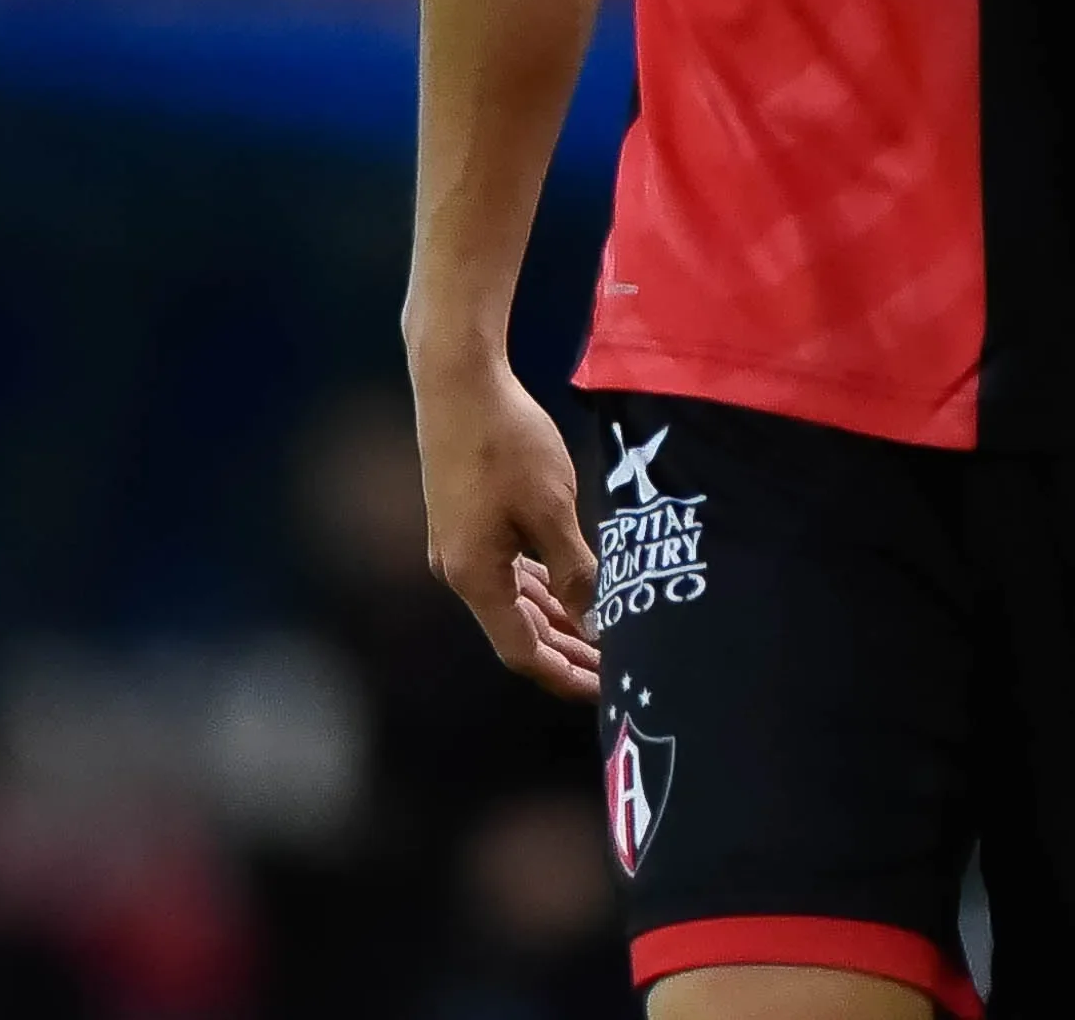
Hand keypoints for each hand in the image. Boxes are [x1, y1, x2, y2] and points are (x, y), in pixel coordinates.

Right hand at [414, 355, 599, 701]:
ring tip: (603, 636)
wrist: (459, 384)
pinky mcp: (466, 522)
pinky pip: (509, 571)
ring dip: (556, 620)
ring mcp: (459, 546)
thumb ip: (576, 572)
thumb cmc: (507, 444)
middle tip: (615, 671)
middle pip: (517, 631)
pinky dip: (540, 587)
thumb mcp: (553, 510)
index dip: (564, 674)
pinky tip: (570, 590)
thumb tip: (596, 625)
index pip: (522, 651)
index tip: (604, 690)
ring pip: (514, 601)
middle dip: (566, 652)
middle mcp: (459, 571)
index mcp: (476, 577)